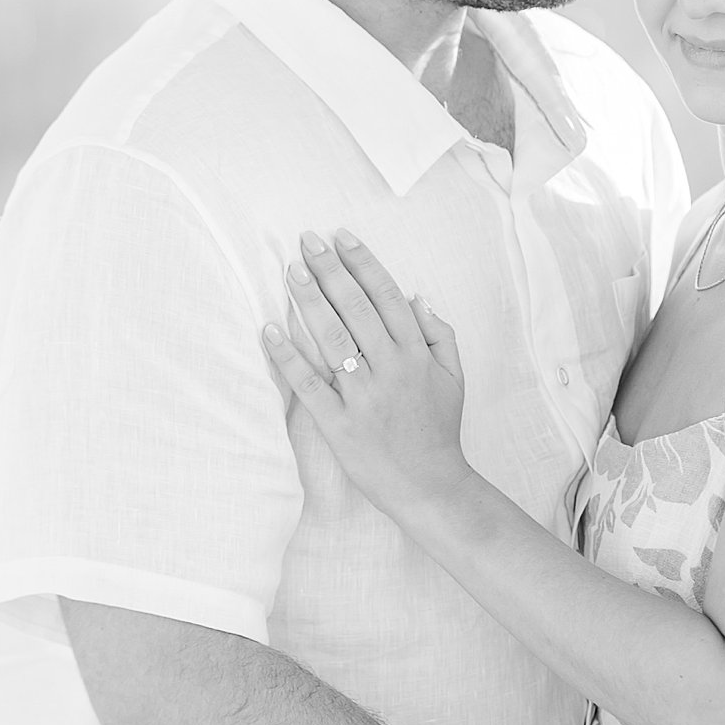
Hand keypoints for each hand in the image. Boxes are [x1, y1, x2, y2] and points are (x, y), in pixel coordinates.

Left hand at [264, 230, 469, 523]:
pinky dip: (288, 356)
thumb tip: (417, 297)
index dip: (363, 263)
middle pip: (356, 308)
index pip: (386, 296)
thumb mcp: (454, 378)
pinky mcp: (339, 424)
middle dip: (330, 270)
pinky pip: (309, 384)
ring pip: (332, 338)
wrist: (431, 486)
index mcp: (416, 355)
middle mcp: (390, 369)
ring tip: (290, 271)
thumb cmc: (439, 430)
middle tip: (307, 242)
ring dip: (309, 300)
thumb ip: (440, 336)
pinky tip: (269, 330)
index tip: (342, 238)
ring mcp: (363, 396)